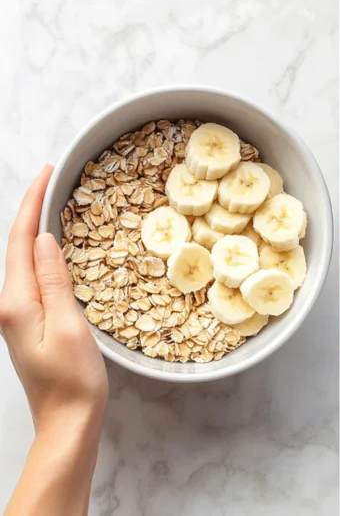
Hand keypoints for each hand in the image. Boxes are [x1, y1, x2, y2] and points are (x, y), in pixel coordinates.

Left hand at [1, 165, 107, 515]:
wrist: (67, 422)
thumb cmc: (74, 381)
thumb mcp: (71, 326)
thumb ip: (55, 281)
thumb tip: (46, 240)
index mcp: (16, 302)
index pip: (21, 241)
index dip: (33, 204)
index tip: (49, 173)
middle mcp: (9, 305)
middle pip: (17, 247)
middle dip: (32, 209)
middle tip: (54, 178)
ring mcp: (15, 316)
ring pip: (24, 261)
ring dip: (37, 230)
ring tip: (56, 203)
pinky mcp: (27, 324)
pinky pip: (32, 278)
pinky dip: (43, 255)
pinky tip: (57, 248)